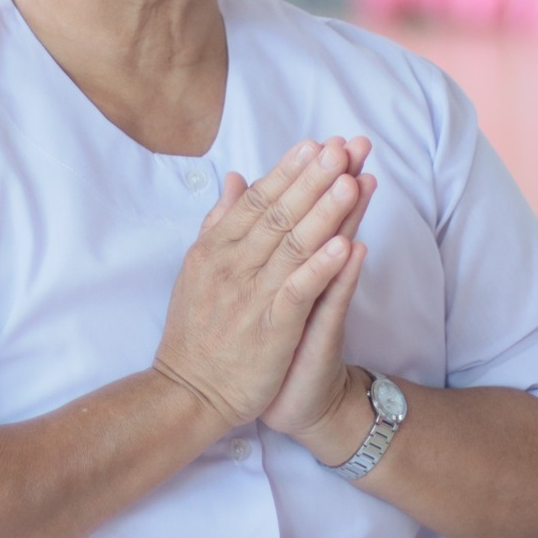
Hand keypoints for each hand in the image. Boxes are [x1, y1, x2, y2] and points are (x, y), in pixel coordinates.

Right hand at [152, 138, 364, 428]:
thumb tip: (236, 179)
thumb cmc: (196, 331)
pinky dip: (320, 268)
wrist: (187, 393)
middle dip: (312, 180)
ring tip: (350, 182)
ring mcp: (251, 297)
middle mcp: (232, 266)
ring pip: (292, 246)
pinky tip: (345, 247)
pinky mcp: (269, 330)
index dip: (287, 171)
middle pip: (279, 215)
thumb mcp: (200, 267)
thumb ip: (219, 221)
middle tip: (340, 148)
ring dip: (324, 213)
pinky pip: (298, 292)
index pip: (257, 201)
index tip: (314, 145)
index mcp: (216, 249)